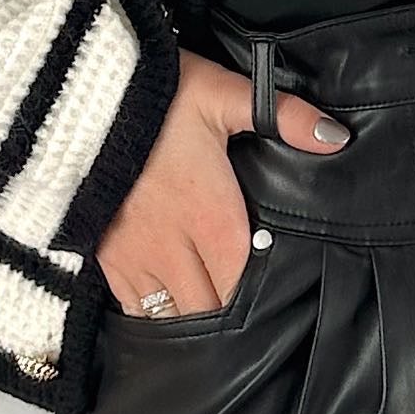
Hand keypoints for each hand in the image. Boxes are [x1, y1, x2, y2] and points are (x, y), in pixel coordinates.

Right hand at [93, 48, 351, 317]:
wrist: (77, 99)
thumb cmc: (157, 98)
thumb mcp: (224, 95)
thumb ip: (283, 117)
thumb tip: (337, 137)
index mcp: (215, 221)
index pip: (245, 289)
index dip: (262, 300)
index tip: (275, 297)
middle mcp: (177, 251)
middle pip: (211, 313)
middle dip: (228, 318)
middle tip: (245, 312)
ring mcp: (136, 259)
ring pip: (172, 318)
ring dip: (193, 318)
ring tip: (209, 312)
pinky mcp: (105, 257)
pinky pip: (135, 307)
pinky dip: (154, 312)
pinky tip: (168, 302)